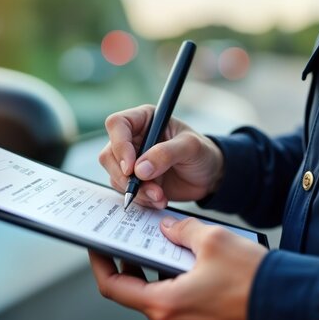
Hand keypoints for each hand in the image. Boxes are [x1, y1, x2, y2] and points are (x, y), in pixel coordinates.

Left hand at [88, 216, 267, 319]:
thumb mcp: (214, 240)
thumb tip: (168, 228)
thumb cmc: (255, 281)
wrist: (292, 308)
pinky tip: (193, 270)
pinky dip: (180, 290)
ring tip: (170, 250)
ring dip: (161, 277)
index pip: (115, 287)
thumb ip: (182, 231)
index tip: (98, 247)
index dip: (101, 264)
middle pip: (139, 295)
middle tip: (135, 242)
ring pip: (162, 302)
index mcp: (166, 306)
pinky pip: (182, 311)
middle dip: (136, 265)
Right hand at [99, 105, 223, 208]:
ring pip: (116, 176)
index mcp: (144, 119)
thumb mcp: (190, 148)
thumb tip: (139, 169)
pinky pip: (127, 191)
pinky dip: (142, 199)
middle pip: (109, 154)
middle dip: (125, 176)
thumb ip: (166, 154)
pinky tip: (159, 200)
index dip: (119, 145)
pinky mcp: (135, 180)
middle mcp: (133, 138)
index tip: (131, 168)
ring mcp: (132, 161)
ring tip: (160, 196)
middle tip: (146, 187)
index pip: (117, 124)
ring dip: (137, 191)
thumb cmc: (202, 153)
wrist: (210, 176)